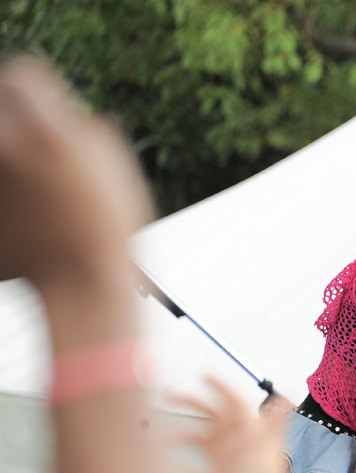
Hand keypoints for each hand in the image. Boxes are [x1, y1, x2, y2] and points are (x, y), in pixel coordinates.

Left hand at [0, 57, 151, 287]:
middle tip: (36, 138)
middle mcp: (4, 147)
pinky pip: (0, 189)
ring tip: (39, 184)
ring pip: (1, 151)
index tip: (46, 97)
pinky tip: (30, 212)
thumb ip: (85, 126)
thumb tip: (66, 116)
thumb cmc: (106, 227)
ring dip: (13, 157)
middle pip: (1, 108)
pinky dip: (9, 194)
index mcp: (42, 130)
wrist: (81, 284)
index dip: (40, 85)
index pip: (23, 75)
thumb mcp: (115, 163)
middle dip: (17, 119)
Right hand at [171, 377, 291, 472]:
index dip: (221, 386)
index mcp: (253, 437)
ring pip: (201, 442)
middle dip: (194, 403)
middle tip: (169, 395)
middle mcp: (240, 448)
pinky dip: (181, 471)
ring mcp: (226, 467)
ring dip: (182, 434)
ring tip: (164, 433)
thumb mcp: (266, 456)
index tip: (202, 374)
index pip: (236, 403)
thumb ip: (273, 426)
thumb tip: (286, 398)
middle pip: (214, 417)